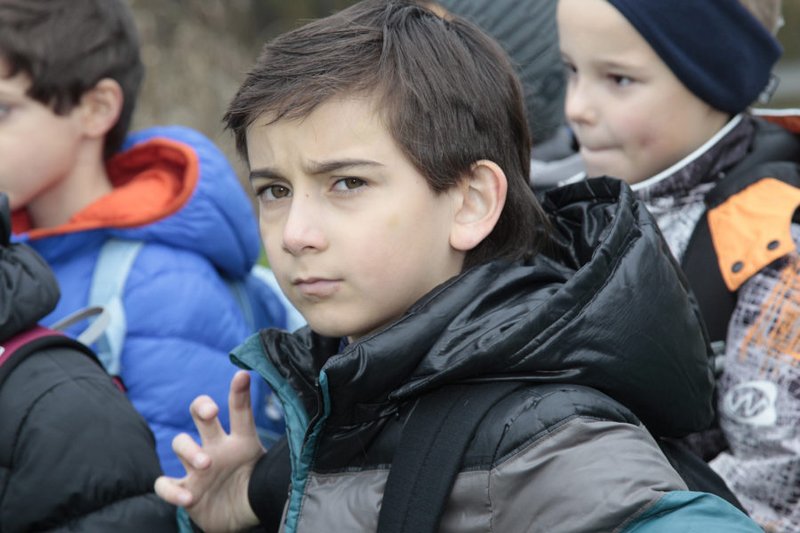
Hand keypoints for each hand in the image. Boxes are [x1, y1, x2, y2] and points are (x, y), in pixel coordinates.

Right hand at [155, 371, 265, 531]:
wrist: (239, 516)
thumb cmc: (254, 486)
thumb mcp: (268, 470)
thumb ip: (281, 459)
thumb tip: (307, 442)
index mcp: (240, 440)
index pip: (240, 411)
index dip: (240, 392)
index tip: (242, 375)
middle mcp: (216, 447)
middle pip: (202, 414)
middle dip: (202, 406)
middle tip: (211, 412)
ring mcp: (197, 467)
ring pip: (180, 443)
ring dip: (189, 451)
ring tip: (205, 464)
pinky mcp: (185, 489)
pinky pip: (165, 484)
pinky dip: (172, 490)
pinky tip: (187, 497)